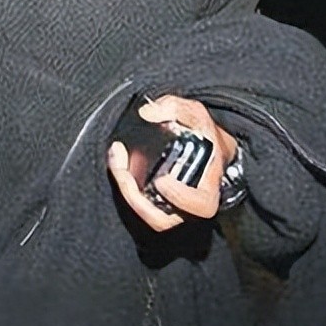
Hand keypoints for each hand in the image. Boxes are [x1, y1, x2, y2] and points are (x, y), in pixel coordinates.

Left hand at [107, 95, 237, 230]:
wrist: (209, 149)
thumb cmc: (205, 135)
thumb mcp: (195, 114)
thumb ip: (174, 107)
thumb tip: (147, 112)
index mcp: (208, 187)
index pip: (200, 206)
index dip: (180, 197)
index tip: (161, 179)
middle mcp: (189, 205)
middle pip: (162, 218)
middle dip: (135, 195)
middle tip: (121, 166)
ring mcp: (171, 208)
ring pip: (147, 216)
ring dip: (126, 192)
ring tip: (116, 160)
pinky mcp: (156, 204)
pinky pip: (140, 207)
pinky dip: (125, 187)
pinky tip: (118, 162)